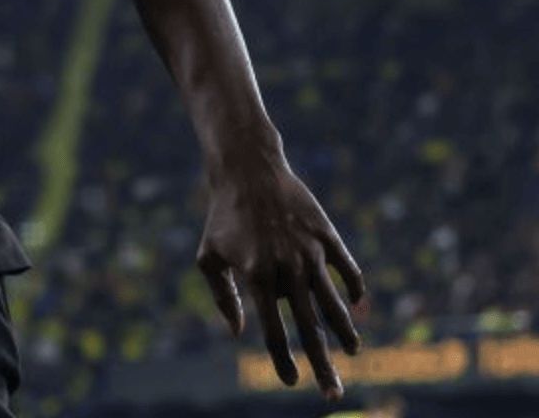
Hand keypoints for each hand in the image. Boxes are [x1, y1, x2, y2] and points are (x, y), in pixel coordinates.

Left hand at [196, 157, 366, 401]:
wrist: (248, 170)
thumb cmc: (222, 217)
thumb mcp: (208, 256)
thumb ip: (223, 297)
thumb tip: (238, 333)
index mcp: (256, 277)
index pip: (273, 331)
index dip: (282, 360)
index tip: (291, 383)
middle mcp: (287, 268)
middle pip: (310, 327)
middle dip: (323, 365)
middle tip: (333, 395)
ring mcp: (310, 252)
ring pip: (334, 302)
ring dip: (345, 332)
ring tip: (353, 353)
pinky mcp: (327, 235)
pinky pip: (348, 268)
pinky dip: (355, 290)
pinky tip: (357, 308)